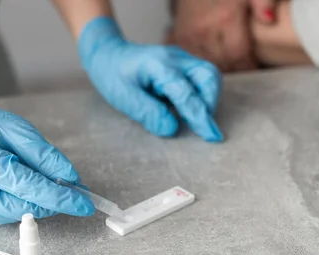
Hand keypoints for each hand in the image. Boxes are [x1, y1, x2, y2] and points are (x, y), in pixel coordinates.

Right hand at [0, 88, 94, 223]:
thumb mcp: (16, 127)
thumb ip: (44, 155)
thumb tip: (71, 179)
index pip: (27, 186)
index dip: (59, 197)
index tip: (84, 203)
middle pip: (23, 207)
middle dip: (51, 201)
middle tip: (70, 189)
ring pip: (16, 214)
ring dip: (35, 202)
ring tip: (32, 176)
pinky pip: (4, 215)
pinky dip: (18, 203)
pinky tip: (12, 185)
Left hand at [78, 17, 222, 141]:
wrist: (108, 55)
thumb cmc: (113, 75)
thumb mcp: (124, 97)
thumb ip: (148, 112)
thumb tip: (171, 129)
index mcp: (158, 65)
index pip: (185, 92)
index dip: (198, 116)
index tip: (210, 136)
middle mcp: (175, 58)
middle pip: (209, 76)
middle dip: (209, 104)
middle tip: (203, 128)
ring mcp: (182, 59)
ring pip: (209, 76)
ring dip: (208, 100)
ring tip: (194, 119)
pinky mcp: (183, 65)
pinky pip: (201, 79)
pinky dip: (201, 96)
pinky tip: (186, 110)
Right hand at [170, 0, 275, 71]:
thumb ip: (263, 2)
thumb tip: (269, 20)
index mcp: (226, 18)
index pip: (238, 54)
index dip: (248, 65)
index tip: (254, 67)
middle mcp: (205, 30)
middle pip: (224, 62)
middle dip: (235, 67)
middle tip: (244, 65)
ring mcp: (190, 35)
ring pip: (209, 63)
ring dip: (221, 65)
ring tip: (230, 60)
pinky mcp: (180, 38)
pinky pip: (196, 58)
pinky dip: (206, 60)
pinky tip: (214, 53)